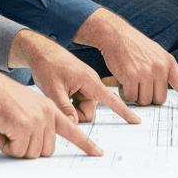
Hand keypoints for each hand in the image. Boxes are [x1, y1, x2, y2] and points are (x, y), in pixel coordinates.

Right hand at [0, 52, 102, 157]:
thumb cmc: (1, 97)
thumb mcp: (28, 107)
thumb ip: (39, 123)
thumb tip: (41, 146)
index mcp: (51, 109)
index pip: (73, 130)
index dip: (86, 144)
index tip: (98, 153)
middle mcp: (47, 114)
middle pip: (46, 150)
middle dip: (29, 149)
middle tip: (14, 135)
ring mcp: (36, 120)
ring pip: (31, 153)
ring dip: (15, 148)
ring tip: (6, 130)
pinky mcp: (23, 126)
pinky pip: (16, 151)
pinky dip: (5, 147)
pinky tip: (0, 132)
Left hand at [8, 30, 140, 125]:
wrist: (41, 50)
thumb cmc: (47, 65)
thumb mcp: (53, 89)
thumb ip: (64, 109)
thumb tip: (74, 126)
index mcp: (90, 82)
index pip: (111, 99)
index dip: (124, 112)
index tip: (136, 121)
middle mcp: (91, 84)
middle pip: (88, 112)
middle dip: (74, 113)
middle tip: (58, 101)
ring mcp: (85, 86)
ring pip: (81, 109)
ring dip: (69, 108)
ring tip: (56, 94)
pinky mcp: (79, 87)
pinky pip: (77, 103)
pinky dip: (68, 103)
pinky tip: (58, 92)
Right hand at [73, 8, 177, 108]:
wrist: (116, 36)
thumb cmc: (135, 47)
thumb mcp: (156, 54)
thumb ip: (163, 71)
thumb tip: (162, 95)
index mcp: (169, 63)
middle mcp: (160, 68)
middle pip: (159, 100)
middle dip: (149, 98)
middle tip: (139, 87)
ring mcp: (146, 72)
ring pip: (144, 101)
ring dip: (136, 97)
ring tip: (130, 82)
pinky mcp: (130, 76)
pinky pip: (131, 97)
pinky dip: (126, 94)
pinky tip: (123, 83)